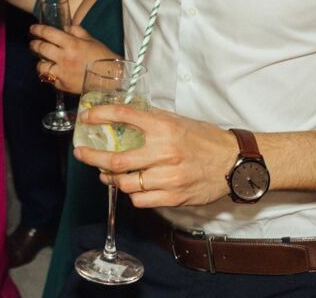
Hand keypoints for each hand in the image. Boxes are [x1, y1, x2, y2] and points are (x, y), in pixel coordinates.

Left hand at [30, 23, 112, 94]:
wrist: (111, 79)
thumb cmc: (102, 57)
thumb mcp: (90, 39)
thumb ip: (76, 31)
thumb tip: (64, 28)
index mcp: (72, 44)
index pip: (48, 33)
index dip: (38, 30)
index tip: (33, 29)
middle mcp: (64, 58)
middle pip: (41, 49)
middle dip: (34, 44)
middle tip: (33, 43)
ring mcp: (62, 73)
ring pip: (41, 66)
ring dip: (40, 62)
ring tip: (43, 60)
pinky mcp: (63, 86)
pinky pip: (49, 79)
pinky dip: (50, 75)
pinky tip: (53, 72)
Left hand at [73, 105, 239, 209]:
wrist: (233, 162)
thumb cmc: (205, 139)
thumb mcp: (178, 121)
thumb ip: (152, 119)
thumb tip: (123, 115)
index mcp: (165, 127)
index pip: (124, 116)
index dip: (100, 116)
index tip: (86, 118)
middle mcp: (165, 152)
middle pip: (117, 160)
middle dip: (92, 157)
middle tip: (82, 153)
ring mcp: (169, 177)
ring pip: (126, 184)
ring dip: (110, 178)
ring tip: (106, 173)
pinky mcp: (174, 197)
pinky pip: (140, 200)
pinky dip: (131, 194)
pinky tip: (132, 187)